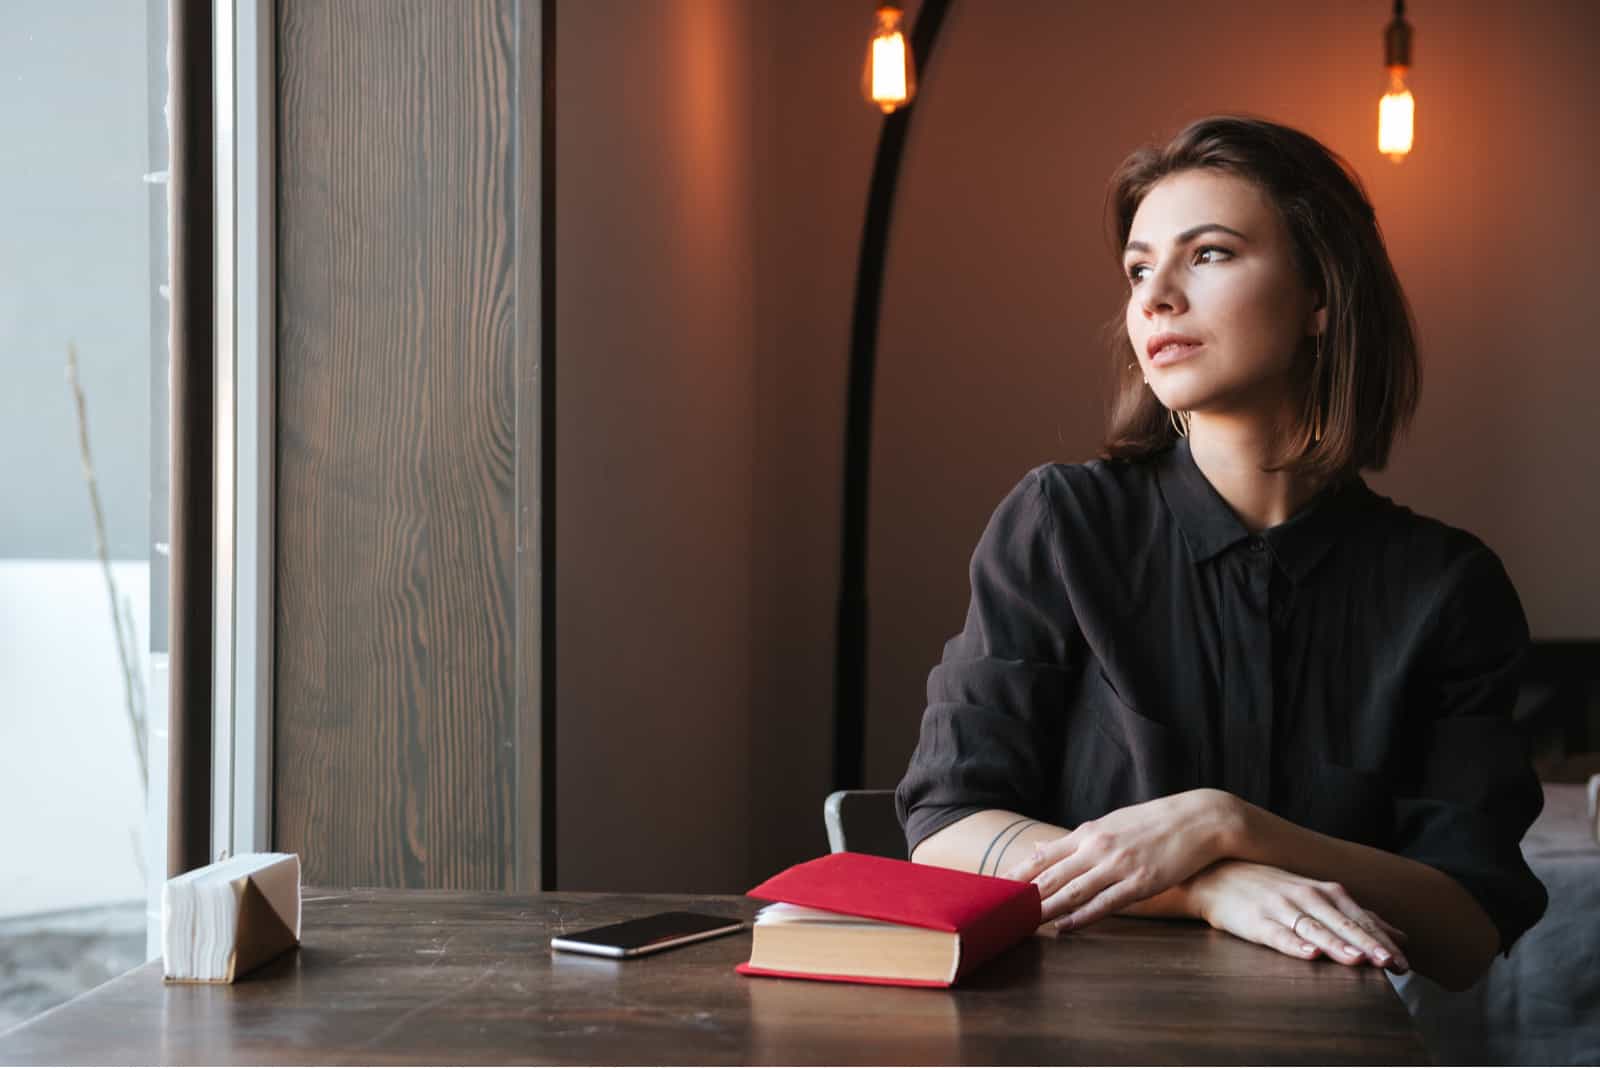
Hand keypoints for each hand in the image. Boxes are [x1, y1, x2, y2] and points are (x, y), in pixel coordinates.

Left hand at [1000, 789, 1239, 928]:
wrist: (1201, 819)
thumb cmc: (1153, 823)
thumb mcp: (1110, 825)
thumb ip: (1075, 841)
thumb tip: (1040, 848)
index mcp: (1089, 832)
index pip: (1042, 857)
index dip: (1016, 874)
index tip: (992, 888)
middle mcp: (1097, 847)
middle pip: (1050, 876)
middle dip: (1022, 896)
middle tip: (996, 911)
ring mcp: (1118, 865)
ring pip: (1073, 891)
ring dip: (1045, 910)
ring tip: (1021, 924)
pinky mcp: (1141, 882)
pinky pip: (1105, 904)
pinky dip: (1082, 917)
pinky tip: (1064, 928)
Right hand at [1186, 860, 1410, 972]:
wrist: (1216, 876)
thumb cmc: (1270, 889)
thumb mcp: (1315, 897)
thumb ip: (1357, 917)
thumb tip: (1400, 936)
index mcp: (1322, 892)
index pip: (1359, 917)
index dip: (1382, 939)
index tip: (1404, 963)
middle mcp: (1304, 896)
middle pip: (1341, 923)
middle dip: (1367, 943)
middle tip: (1391, 963)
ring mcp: (1279, 907)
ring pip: (1313, 928)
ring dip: (1336, 944)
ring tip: (1357, 960)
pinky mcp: (1255, 921)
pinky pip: (1277, 934)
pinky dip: (1294, 944)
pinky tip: (1309, 953)